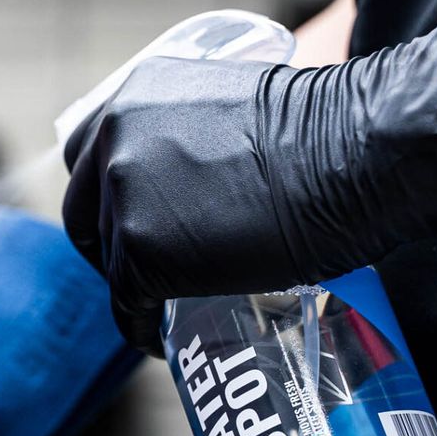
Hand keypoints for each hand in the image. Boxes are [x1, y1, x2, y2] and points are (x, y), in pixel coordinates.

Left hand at [61, 0, 436, 354]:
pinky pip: (129, 306)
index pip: (87, 155)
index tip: (130, 222)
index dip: (105, 197)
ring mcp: (122, 201)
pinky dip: (144, 327)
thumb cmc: (325, 130)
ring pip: (110, 264)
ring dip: (135, 290)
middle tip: (145, 274)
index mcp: (133, 97)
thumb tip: (200, 172)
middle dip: (109, 248)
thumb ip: (194, 129)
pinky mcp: (141, 254)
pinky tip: (167, 338)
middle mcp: (114, 142)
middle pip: (84, 214)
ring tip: (167, 311)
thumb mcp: (236, 103)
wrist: (352, 156)